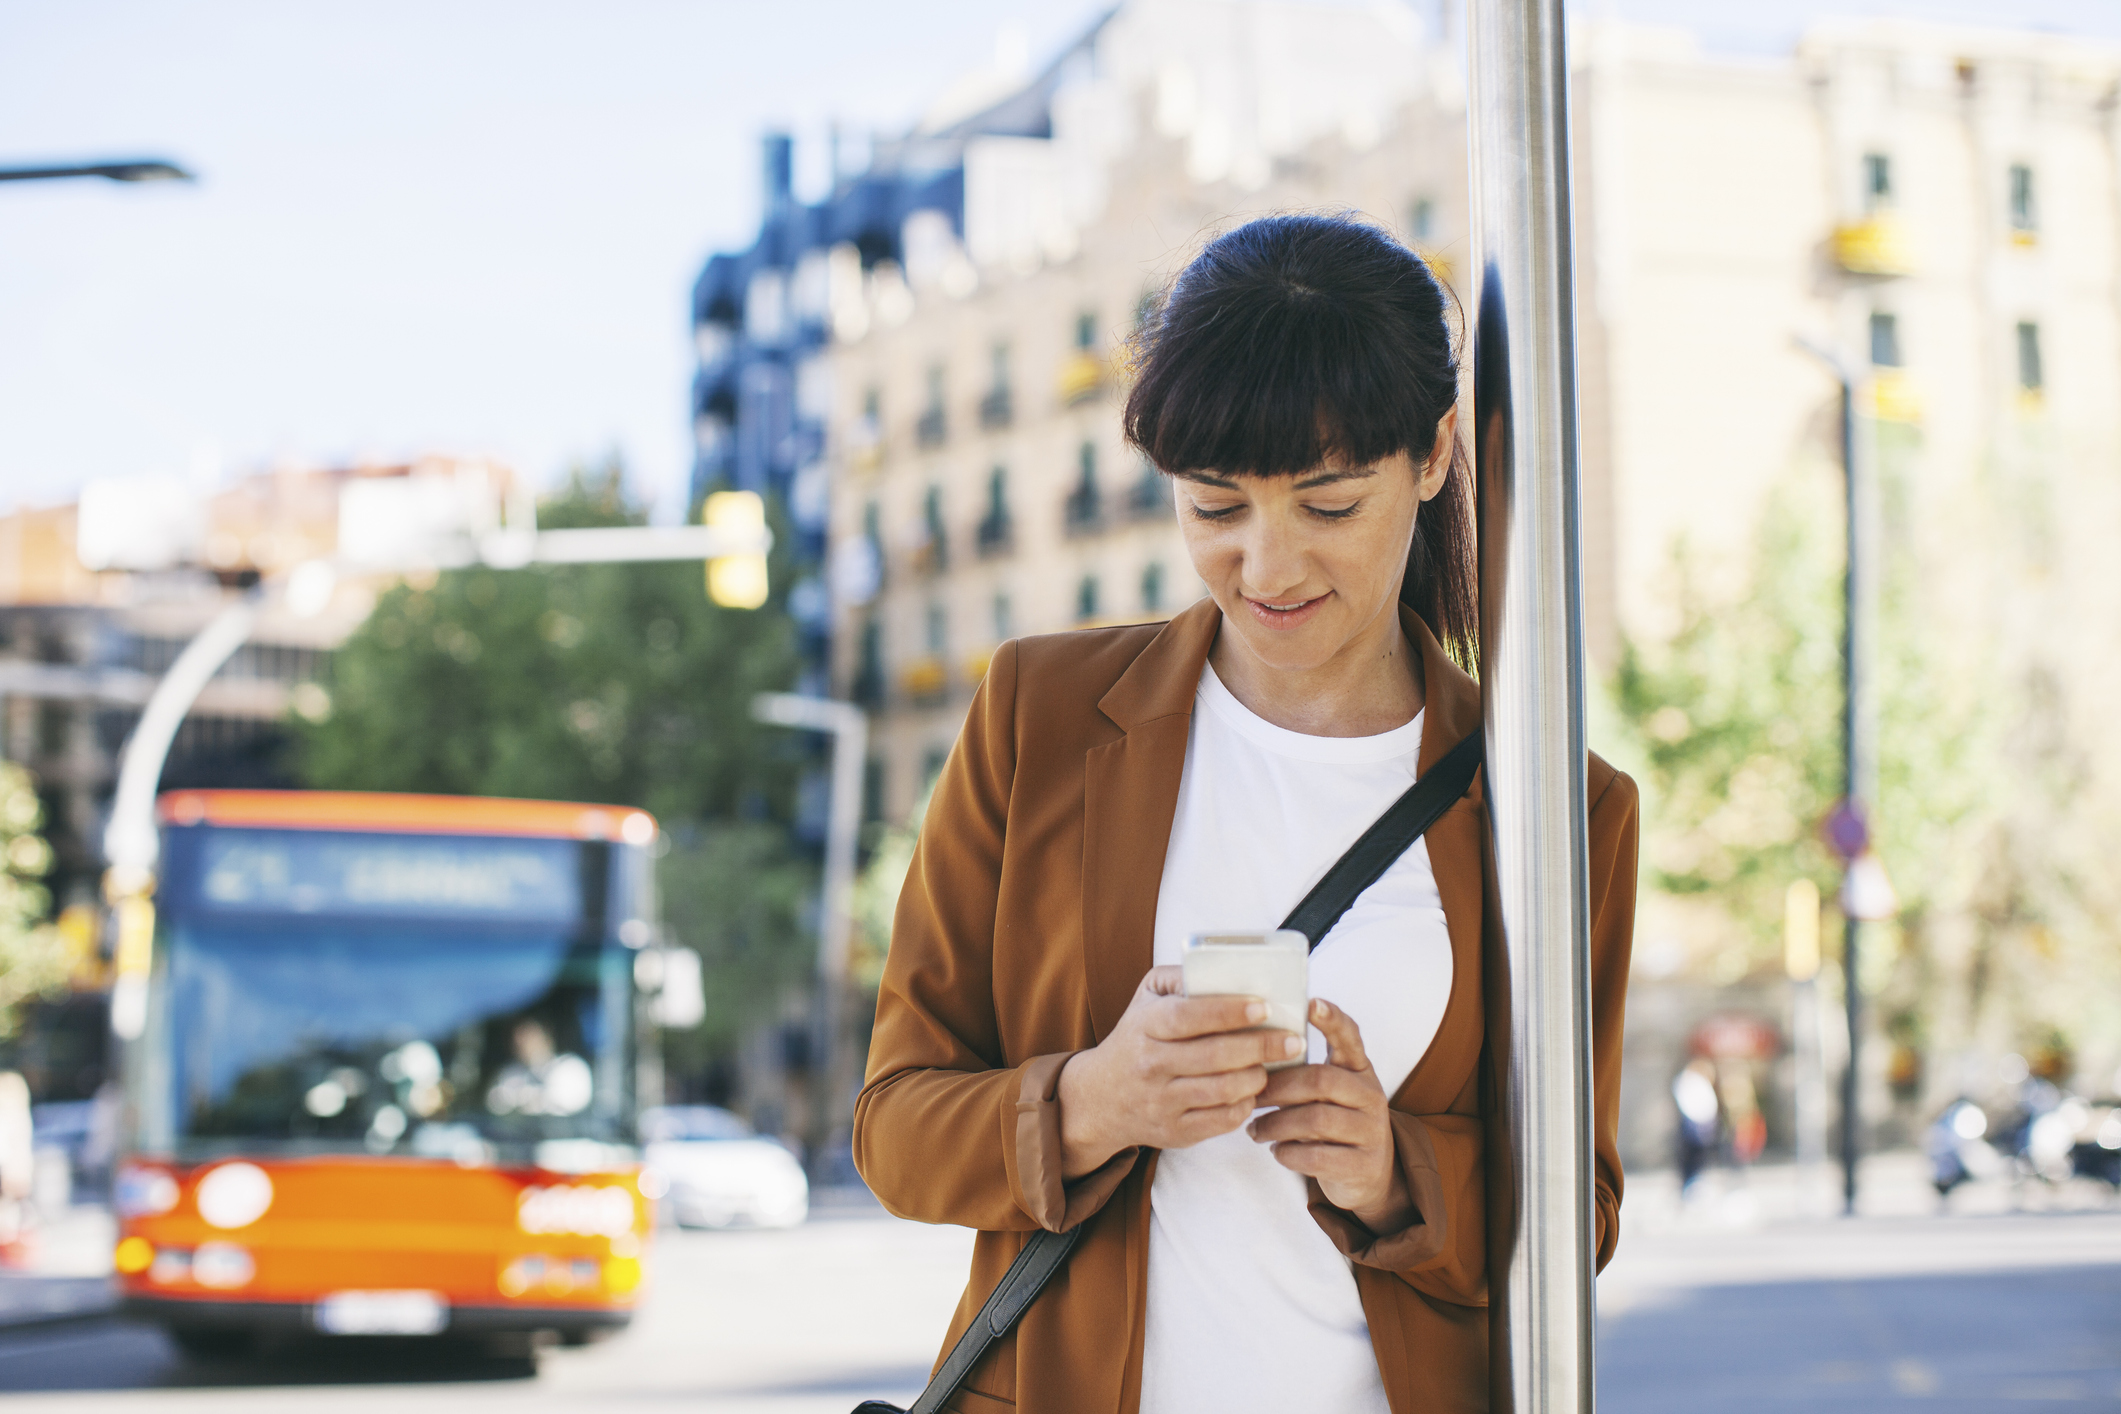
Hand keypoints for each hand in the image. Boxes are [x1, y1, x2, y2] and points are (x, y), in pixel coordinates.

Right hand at [1057, 965, 1304, 1177]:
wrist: (1101, 1096)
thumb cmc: (1137, 1036)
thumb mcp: (1147, 996)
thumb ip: (1182, 978)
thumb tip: (1226, 969)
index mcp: (1145, 1026)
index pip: (1188, 1017)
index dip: (1228, 1012)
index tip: (1263, 1007)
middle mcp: (1150, 1065)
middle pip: (1214, 1057)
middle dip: (1261, 1047)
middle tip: (1292, 1040)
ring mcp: (1161, 1101)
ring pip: (1222, 1091)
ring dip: (1257, 1077)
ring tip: (1273, 1065)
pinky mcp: (1174, 1131)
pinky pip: (1221, 1121)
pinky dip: (1245, 1105)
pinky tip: (1252, 1091)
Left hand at [1248, 998, 1412, 1234]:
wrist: (1368, 1174)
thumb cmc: (1334, 1122)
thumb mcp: (1329, 1093)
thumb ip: (1304, 1072)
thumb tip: (1252, 1051)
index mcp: (1359, 1069)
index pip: (1350, 1037)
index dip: (1332, 1019)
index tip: (1311, 1003)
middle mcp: (1371, 1095)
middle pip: (1320, 1080)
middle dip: (1278, 1088)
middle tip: (1250, 1099)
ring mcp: (1371, 1131)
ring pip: (1316, 1120)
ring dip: (1276, 1125)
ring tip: (1254, 1130)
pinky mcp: (1363, 1165)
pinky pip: (1317, 1156)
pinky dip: (1288, 1153)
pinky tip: (1276, 1150)